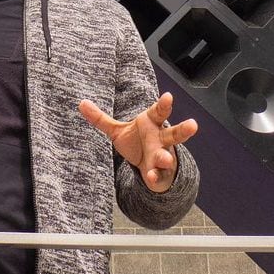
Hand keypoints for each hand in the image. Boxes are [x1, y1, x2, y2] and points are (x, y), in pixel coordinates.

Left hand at [79, 92, 196, 192]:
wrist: (148, 167)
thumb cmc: (137, 142)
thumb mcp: (117, 131)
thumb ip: (101, 119)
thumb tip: (81, 103)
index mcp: (152, 123)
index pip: (159, 111)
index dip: (164, 104)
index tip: (169, 96)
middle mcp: (161, 139)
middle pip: (175, 133)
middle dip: (183, 130)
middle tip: (193, 125)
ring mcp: (164, 156)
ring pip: (169, 155)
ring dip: (166, 157)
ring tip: (165, 159)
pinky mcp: (161, 173)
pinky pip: (160, 175)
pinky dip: (156, 176)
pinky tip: (151, 177)